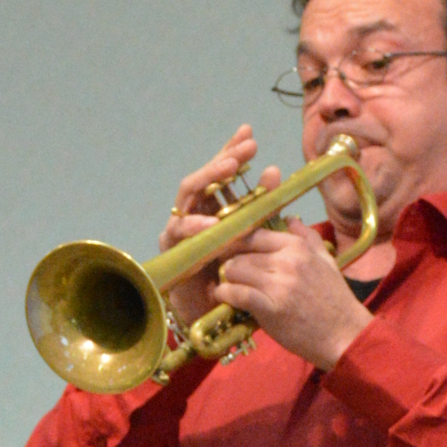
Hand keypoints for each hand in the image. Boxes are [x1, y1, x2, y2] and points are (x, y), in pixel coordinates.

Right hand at [159, 124, 280, 323]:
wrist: (212, 313)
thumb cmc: (232, 274)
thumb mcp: (254, 236)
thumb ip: (262, 206)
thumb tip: (275, 170)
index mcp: (214, 207)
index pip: (222, 174)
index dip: (232, 151)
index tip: (249, 133)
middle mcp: (195, 211)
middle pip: (205, 176)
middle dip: (224, 159)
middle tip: (246, 147)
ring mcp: (180, 227)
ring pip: (189, 194)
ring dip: (209, 178)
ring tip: (230, 167)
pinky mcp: (171, 248)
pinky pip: (180, 231)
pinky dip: (196, 225)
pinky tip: (213, 221)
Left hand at [211, 218, 372, 369]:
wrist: (345, 335)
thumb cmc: (335, 299)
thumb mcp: (327, 261)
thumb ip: (308, 238)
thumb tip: (290, 219)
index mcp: (298, 248)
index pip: (255, 234)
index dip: (237, 242)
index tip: (230, 251)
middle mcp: (287, 261)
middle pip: (240, 253)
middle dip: (231, 263)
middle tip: (230, 274)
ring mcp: (278, 284)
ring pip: (235, 270)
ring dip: (228, 279)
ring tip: (229, 286)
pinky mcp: (269, 308)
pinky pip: (236, 293)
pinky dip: (225, 295)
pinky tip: (225, 299)